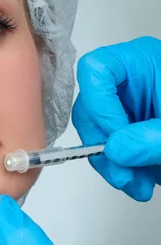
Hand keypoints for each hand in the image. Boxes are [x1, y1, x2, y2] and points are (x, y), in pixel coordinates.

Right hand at [72, 36, 160, 200]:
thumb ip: (153, 139)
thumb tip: (115, 149)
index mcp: (144, 61)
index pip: (97, 69)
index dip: (99, 104)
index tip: (115, 136)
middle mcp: (131, 81)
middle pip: (91, 106)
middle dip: (104, 144)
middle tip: (123, 171)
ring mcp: (127, 107)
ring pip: (96, 134)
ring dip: (113, 165)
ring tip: (137, 183)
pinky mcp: (128, 131)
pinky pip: (108, 150)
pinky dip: (121, 170)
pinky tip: (139, 181)